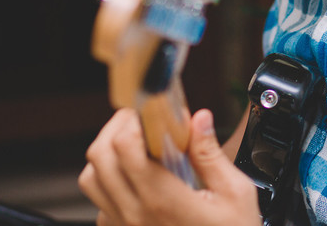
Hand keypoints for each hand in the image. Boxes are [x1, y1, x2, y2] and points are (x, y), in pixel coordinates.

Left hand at [79, 108, 262, 225]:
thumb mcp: (235, 193)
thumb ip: (211, 154)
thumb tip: (198, 119)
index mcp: (163, 199)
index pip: (125, 147)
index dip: (134, 120)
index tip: (152, 113)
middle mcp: (136, 213)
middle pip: (99, 157)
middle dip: (116, 128)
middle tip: (139, 121)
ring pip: (91, 180)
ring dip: (106, 155)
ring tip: (133, 147)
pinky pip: (99, 204)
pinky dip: (109, 185)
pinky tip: (135, 180)